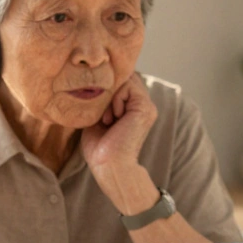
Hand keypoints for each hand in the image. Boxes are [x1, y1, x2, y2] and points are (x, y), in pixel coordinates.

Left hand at [82, 73, 159, 214]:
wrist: (109, 165)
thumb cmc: (100, 148)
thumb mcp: (98, 116)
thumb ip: (102, 99)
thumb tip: (95, 80)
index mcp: (133, 107)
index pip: (121, 80)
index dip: (106, 86)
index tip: (98, 111)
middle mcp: (142, 104)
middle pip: (124, 76)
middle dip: (108, 89)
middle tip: (103, 115)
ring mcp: (146, 105)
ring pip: (126, 78)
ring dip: (110, 96)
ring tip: (107, 118)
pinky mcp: (145, 107)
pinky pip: (128, 86)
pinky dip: (115, 99)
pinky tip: (113, 118)